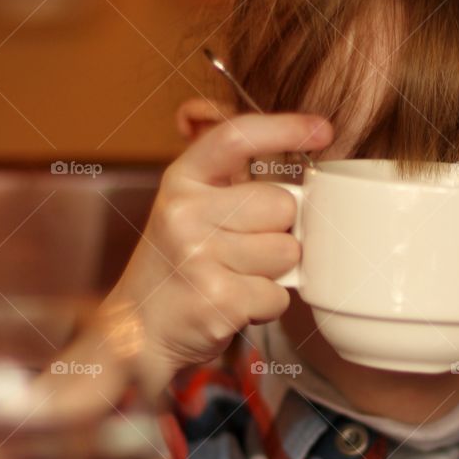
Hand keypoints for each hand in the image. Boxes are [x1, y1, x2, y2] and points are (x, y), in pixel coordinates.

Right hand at [105, 112, 333, 391]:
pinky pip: (278, 294)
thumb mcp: (187, 208)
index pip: (236, 137)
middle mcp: (185, 212)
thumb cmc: (176, 267)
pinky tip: (233, 303)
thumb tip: (262, 140)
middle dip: (278, 230)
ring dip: (273, 272)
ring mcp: (199, 255)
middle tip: (244, 249)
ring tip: (235, 277)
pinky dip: (265, 305)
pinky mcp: (218, 298)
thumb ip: (226, 177)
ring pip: (287, 251)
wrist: (137, 330)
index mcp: (182, 181)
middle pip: (281, 204)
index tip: (321, 131)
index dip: (284, 128)